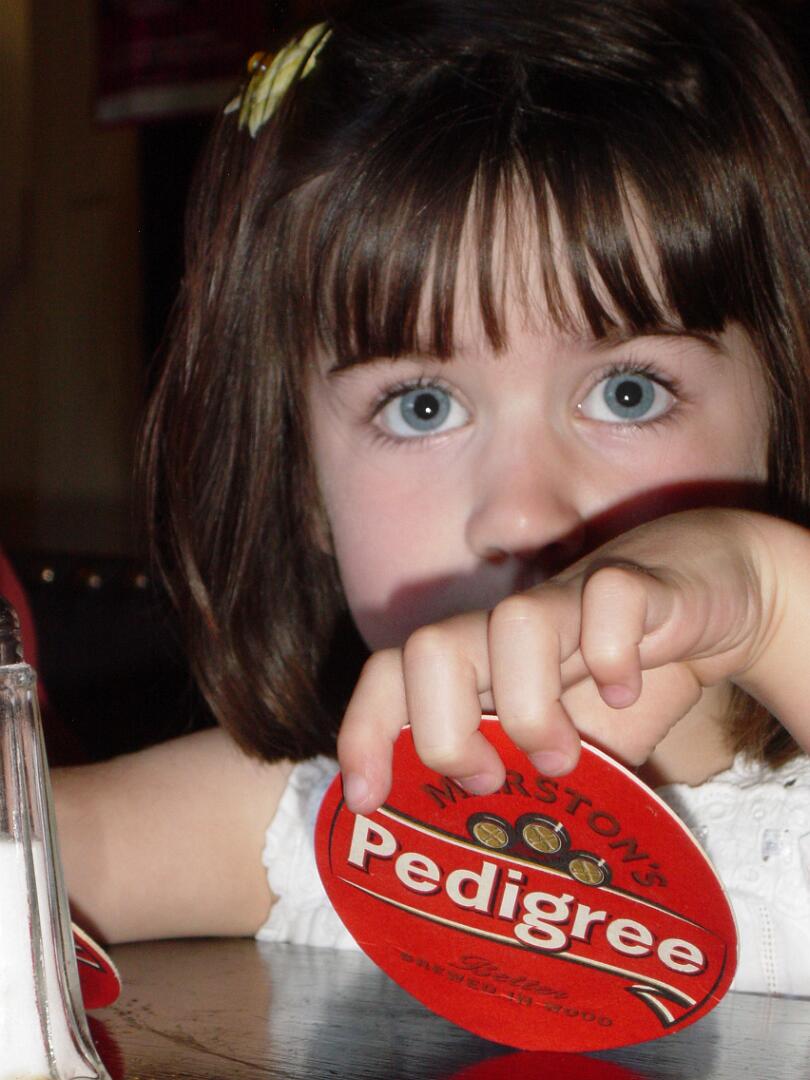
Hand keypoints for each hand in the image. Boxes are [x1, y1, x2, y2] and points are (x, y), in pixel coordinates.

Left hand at [338, 509, 803, 813]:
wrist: (711, 602)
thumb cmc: (619, 687)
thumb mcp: (570, 751)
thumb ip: (530, 790)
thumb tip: (490, 870)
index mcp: (479, 663)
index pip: (389, 676)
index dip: (364, 733)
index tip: (369, 803)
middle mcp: (508, 629)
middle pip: (428, 651)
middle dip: (445, 733)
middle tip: (491, 781)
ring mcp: (569, 599)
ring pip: (514, 622)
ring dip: (532, 708)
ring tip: (566, 758)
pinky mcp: (638, 584)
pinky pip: (611, 599)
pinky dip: (615, 654)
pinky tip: (627, 691)